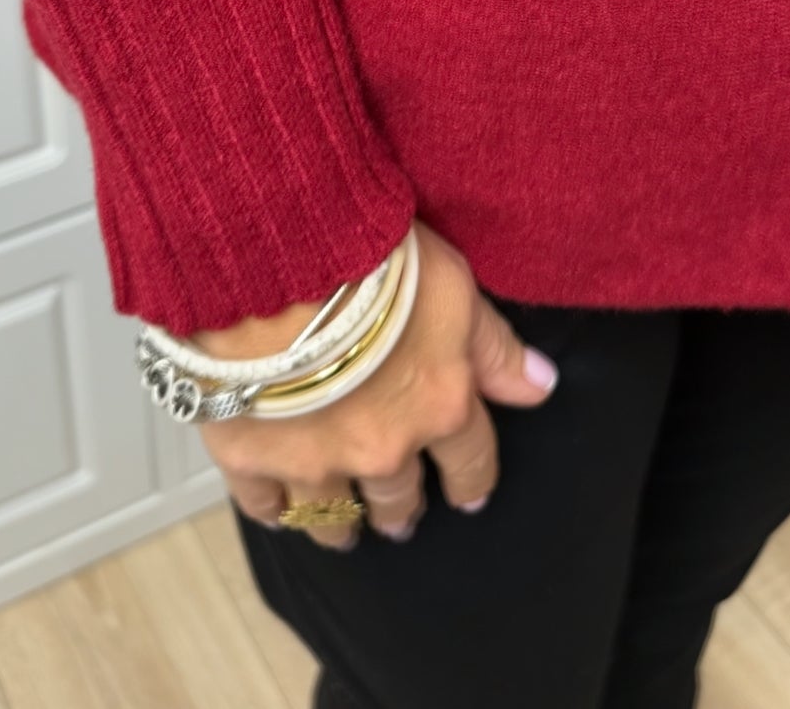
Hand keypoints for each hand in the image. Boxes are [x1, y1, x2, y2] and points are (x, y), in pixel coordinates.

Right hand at [193, 219, 558, 549]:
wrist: (276, 261)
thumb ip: (494, 345)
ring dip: (342, 523)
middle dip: (402, 508)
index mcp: (438, 408)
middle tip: (399, 516)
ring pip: (334, 512)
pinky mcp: (248, 454)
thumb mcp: (453, 287)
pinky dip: (273, 509)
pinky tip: (278, 509)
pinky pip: (263, 503)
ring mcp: (313, 459)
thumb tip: (540, 386)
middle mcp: (381, 448)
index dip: (471, 480)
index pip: (470, 462)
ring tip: (344, 530)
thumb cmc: (371, 260)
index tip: (468, 496)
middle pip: (398, 497)